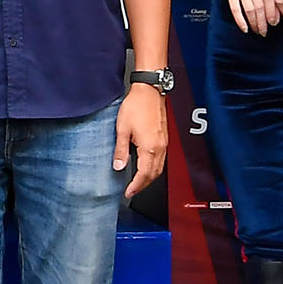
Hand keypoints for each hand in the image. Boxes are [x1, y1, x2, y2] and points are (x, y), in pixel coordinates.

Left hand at [114, 85, 167, 199]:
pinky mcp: (164, 137)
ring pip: (159, 168)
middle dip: (143, 185)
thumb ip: (121, 150)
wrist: (149, 91)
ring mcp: (164, 143)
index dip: (136, 186)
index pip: (144, 175)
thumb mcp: (122, 129)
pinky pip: (161, 159)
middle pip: (154, 174)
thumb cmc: (137, 106)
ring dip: (149, 177)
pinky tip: (146, 166)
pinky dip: (154, 167)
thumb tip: (118, 166)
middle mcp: (160, 148)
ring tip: (138, 182)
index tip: (128, 193)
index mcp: (149, 148)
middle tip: (132, 190)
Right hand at [214, 0, 278, 35]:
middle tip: (265, 31)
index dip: (273, 13)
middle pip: (260, 6)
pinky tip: (244, 28)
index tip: (274, 23)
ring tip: (256, 30)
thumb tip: (276, 12)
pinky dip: (240, 20)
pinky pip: (235, 9)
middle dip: (263, 21)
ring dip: (254, 23)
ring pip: (249, 9)